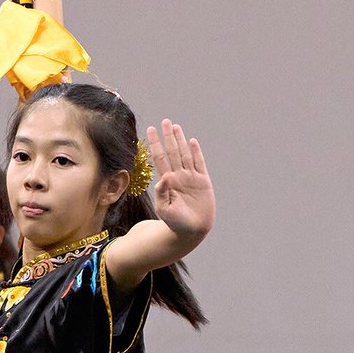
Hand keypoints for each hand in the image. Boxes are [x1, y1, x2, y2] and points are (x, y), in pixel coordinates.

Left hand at [147, 122, 214, 240]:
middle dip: (168, 137)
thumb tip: (163, 176)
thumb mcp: (164, 209)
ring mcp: (191, 178)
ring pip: (185, 154)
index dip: (155, 144)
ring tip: (175, 127)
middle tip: (164, 122)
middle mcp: (178, 176)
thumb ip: (161, 193)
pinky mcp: (203, 182)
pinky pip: (199, 164)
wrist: (192, 231)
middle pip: (172, 152)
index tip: (150, 131)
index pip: (159, 158)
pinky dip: (196, 153)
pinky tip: (192, 142)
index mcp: (167, 181)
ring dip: (180, 140)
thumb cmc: (175, 222)